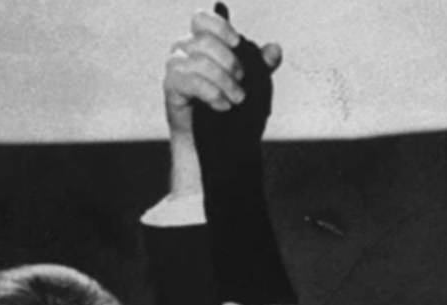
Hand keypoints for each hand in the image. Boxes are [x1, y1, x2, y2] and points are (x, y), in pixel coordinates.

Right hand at [164, 8, 282, 142]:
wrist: (219, 144)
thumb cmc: (236, 109)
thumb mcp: (255, 86)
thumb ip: (263, 66)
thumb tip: (274, 50)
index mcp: (203, 41)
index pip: (202, 19)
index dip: (220, 27)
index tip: (237, 43)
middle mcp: (185, 50)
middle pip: (204, 40)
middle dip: (229, 61)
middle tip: (243, 81)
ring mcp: (176, 67)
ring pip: (198, 61)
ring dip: (224, 80)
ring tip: (238, 99)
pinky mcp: (171, 88)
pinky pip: (189, 81)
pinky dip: (211, 93)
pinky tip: (224, 106)